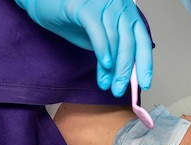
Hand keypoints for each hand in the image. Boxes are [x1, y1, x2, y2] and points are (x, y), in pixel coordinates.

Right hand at [15, 0, 152, 95]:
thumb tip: (124, 77)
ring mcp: (103, 4)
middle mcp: (119, 6)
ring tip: (106, 84)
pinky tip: (104, 65)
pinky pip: (98, 32)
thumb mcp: (100, 40)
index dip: (145, 63)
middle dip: (125, 71)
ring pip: (114, 41)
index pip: (143, 41)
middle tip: (119, 90)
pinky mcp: (85, 7)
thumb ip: (114, 54)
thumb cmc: (74, 20)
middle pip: (129, 43)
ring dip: (112, 67)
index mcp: (127, 13)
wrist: (44, 3)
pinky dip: (102, 51)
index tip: (145, 84)